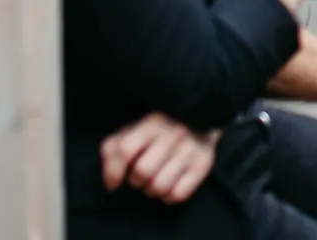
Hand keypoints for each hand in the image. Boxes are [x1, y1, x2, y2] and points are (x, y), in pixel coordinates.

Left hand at [101, 113, 218, 204]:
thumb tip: (112, 182)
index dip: (114, 171)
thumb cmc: (157, 134)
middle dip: (137, 180)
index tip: (114, 181)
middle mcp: (174, 131)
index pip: (125, 149)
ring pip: (159, 186)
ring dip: (153, 189)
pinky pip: (177, 194)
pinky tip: (171, 182)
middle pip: (142, 171)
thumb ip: (113, 150)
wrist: (198, 124)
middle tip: (143, 173)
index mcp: (153, 121)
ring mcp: (191, 147)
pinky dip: (170, 195)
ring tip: (157, 177)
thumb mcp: (131, 133)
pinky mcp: (204, 162)